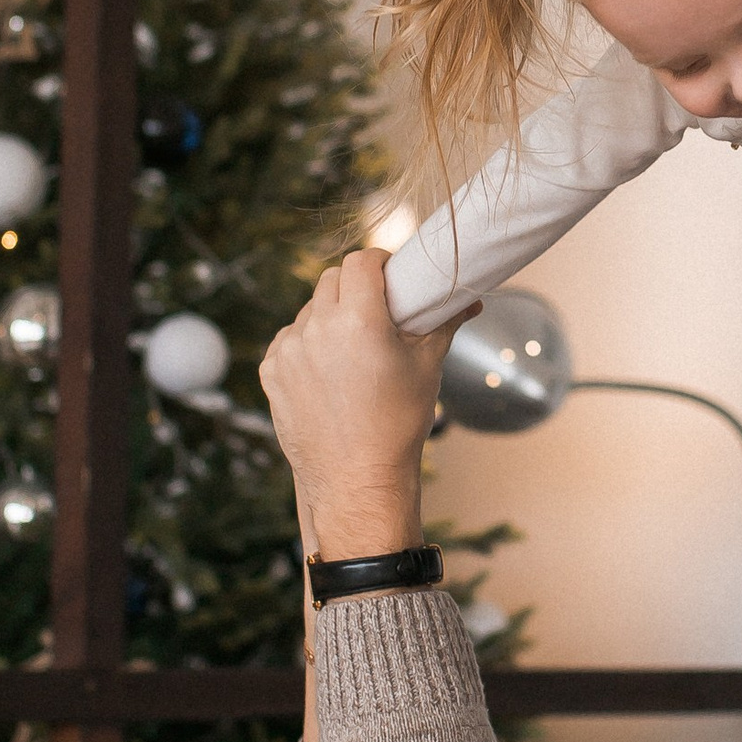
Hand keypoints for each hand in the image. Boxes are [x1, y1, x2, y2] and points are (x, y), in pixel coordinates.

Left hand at [259, 252, 469, 557]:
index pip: (360, 261)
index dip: (377, 262)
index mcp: (359, 320)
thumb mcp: (427, 368)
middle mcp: (318, 328)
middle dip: (354, 287)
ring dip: (329, 316)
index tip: (388, 275)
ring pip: (308, 310)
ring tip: (352, 349)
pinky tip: (328, 371)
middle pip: (331, 280)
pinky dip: (307, 344)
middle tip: (374, 311)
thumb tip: (470, 301)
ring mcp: (289, 350)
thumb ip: (443, 324)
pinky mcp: (271, 371)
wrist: (357, 480)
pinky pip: (289, 340)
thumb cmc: (398, 425)